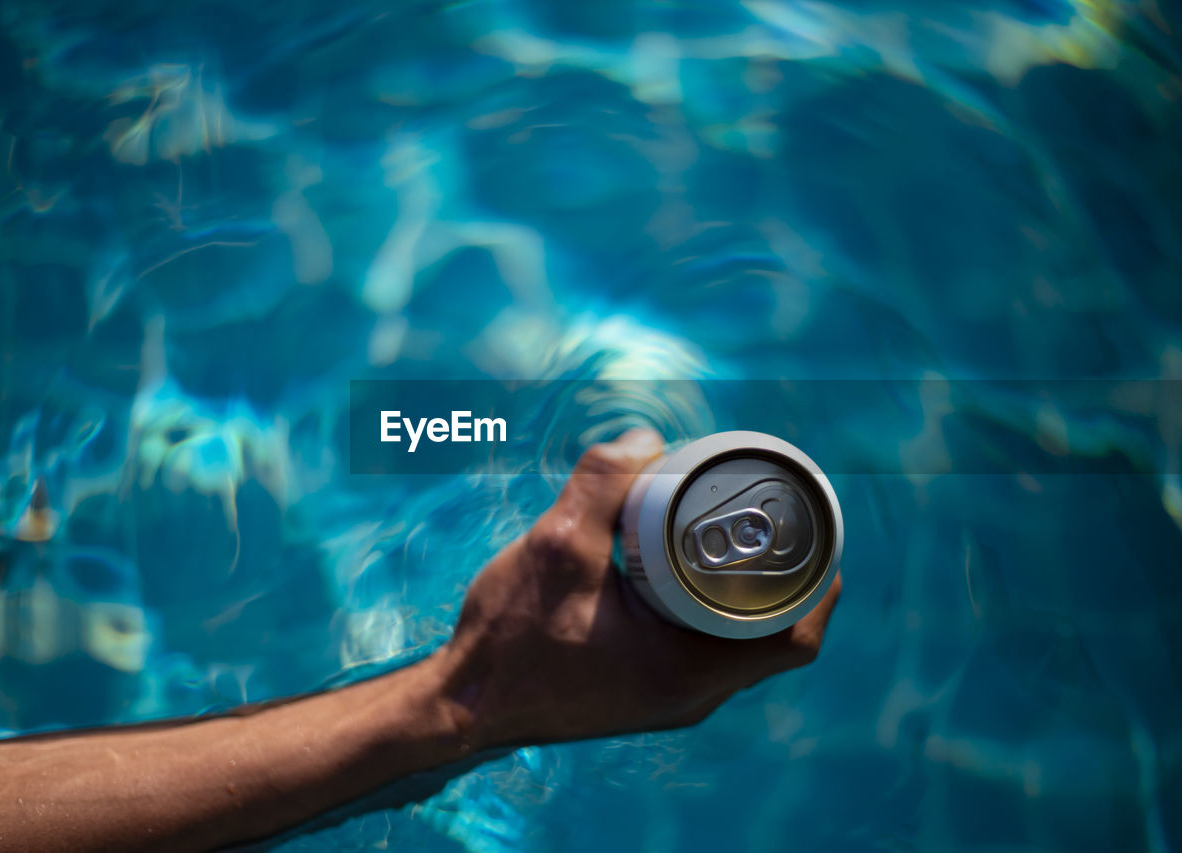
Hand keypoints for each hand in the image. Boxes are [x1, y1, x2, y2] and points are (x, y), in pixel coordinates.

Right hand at [441, 428, 841, 749]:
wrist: (459, 703)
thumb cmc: (508, 637)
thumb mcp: (556, 546)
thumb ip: (602, 483)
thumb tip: (647, 436)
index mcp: (688, 673)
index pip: (794, 637)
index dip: (818, 582)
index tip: (812, 529)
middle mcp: (688, 696)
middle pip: (771, 637)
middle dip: (780, 576)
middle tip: (768, 517)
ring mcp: (665, 698)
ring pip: (736, 644)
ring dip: (741, 592)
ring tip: (729, 532)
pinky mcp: (641, 691)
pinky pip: (701, 650)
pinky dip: (708, 610)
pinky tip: (684, 570)